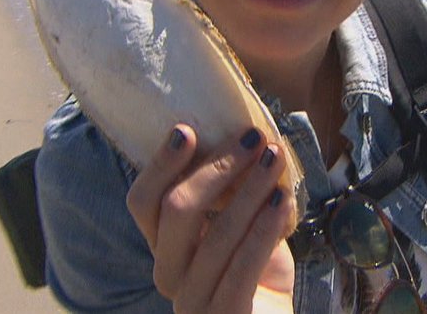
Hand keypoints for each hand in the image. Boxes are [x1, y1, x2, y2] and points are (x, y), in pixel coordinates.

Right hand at [127, 124, 294, 313]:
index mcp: (164, 246)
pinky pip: (242, 268)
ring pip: (215, 236)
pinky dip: (263, 229)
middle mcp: (169, 273)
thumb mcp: (241, 225)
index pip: (143, 203)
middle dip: (217, 167)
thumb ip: (233, 191)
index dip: (160, 166)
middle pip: (177, 210)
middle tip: (253, 138)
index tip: (187, 130)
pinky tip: (283, 199)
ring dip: (249, 190)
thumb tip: (246, 136)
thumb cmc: (256, 269)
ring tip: (275, 158)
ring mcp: (193, 300)